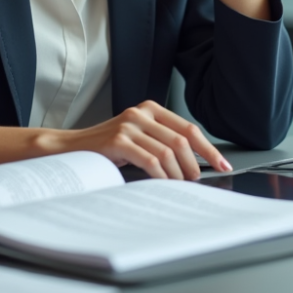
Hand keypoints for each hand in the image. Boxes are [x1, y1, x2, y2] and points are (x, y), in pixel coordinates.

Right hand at [47, 100, 231, 179]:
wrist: (71, 149)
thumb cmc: (107, 147)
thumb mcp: (138, 137)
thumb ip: (161, 142)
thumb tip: (194, 164)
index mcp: (150, 109)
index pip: (188, 128)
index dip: (208, 148)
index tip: (221, 164)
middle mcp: (141, 113)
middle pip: (182, 140)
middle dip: (195, 164)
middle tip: (197, 180)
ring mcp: (129, 125)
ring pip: (168, 152)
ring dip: (178, 173)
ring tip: (179, 184)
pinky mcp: (118, 140)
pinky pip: (150, 161)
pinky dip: (161, 175)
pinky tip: (162, 183)